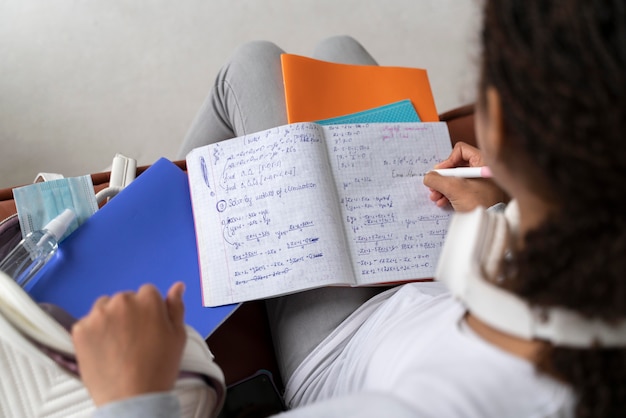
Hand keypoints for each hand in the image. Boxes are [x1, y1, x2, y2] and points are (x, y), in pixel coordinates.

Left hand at [72, 283, 186, 405]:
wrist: (133, 398)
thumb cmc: (160, 367)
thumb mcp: (178, 336)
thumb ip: (176, 308)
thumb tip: (177, 286)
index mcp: (148, 300)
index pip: (148, 292)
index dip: (149, 311)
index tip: (149, 328)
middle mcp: (121, 301)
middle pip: (124, 299)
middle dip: (128, 313)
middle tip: (133, 339)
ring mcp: (98, 315)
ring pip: (104, 308)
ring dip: (109, 319)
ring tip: (116, 344)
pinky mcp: (80, 330)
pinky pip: (87, 323)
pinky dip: (93, 333)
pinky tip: (102, 349)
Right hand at [423, 142, 506, 210]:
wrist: (487, 223)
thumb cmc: (478, 204)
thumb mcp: (453, 188)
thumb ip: (437, 179)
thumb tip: (428, 177)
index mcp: (483, 162)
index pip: (461, 151)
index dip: (448, 160)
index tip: (440, 172)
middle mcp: (482, 170)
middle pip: (455, 166)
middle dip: (441, 177)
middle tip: (434, 185)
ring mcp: (480, 182)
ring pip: (455, 179)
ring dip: (442, 187)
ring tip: (435, 196)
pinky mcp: (476, 194)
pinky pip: (459, 189)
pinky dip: (448, 194)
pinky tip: (442, 202)